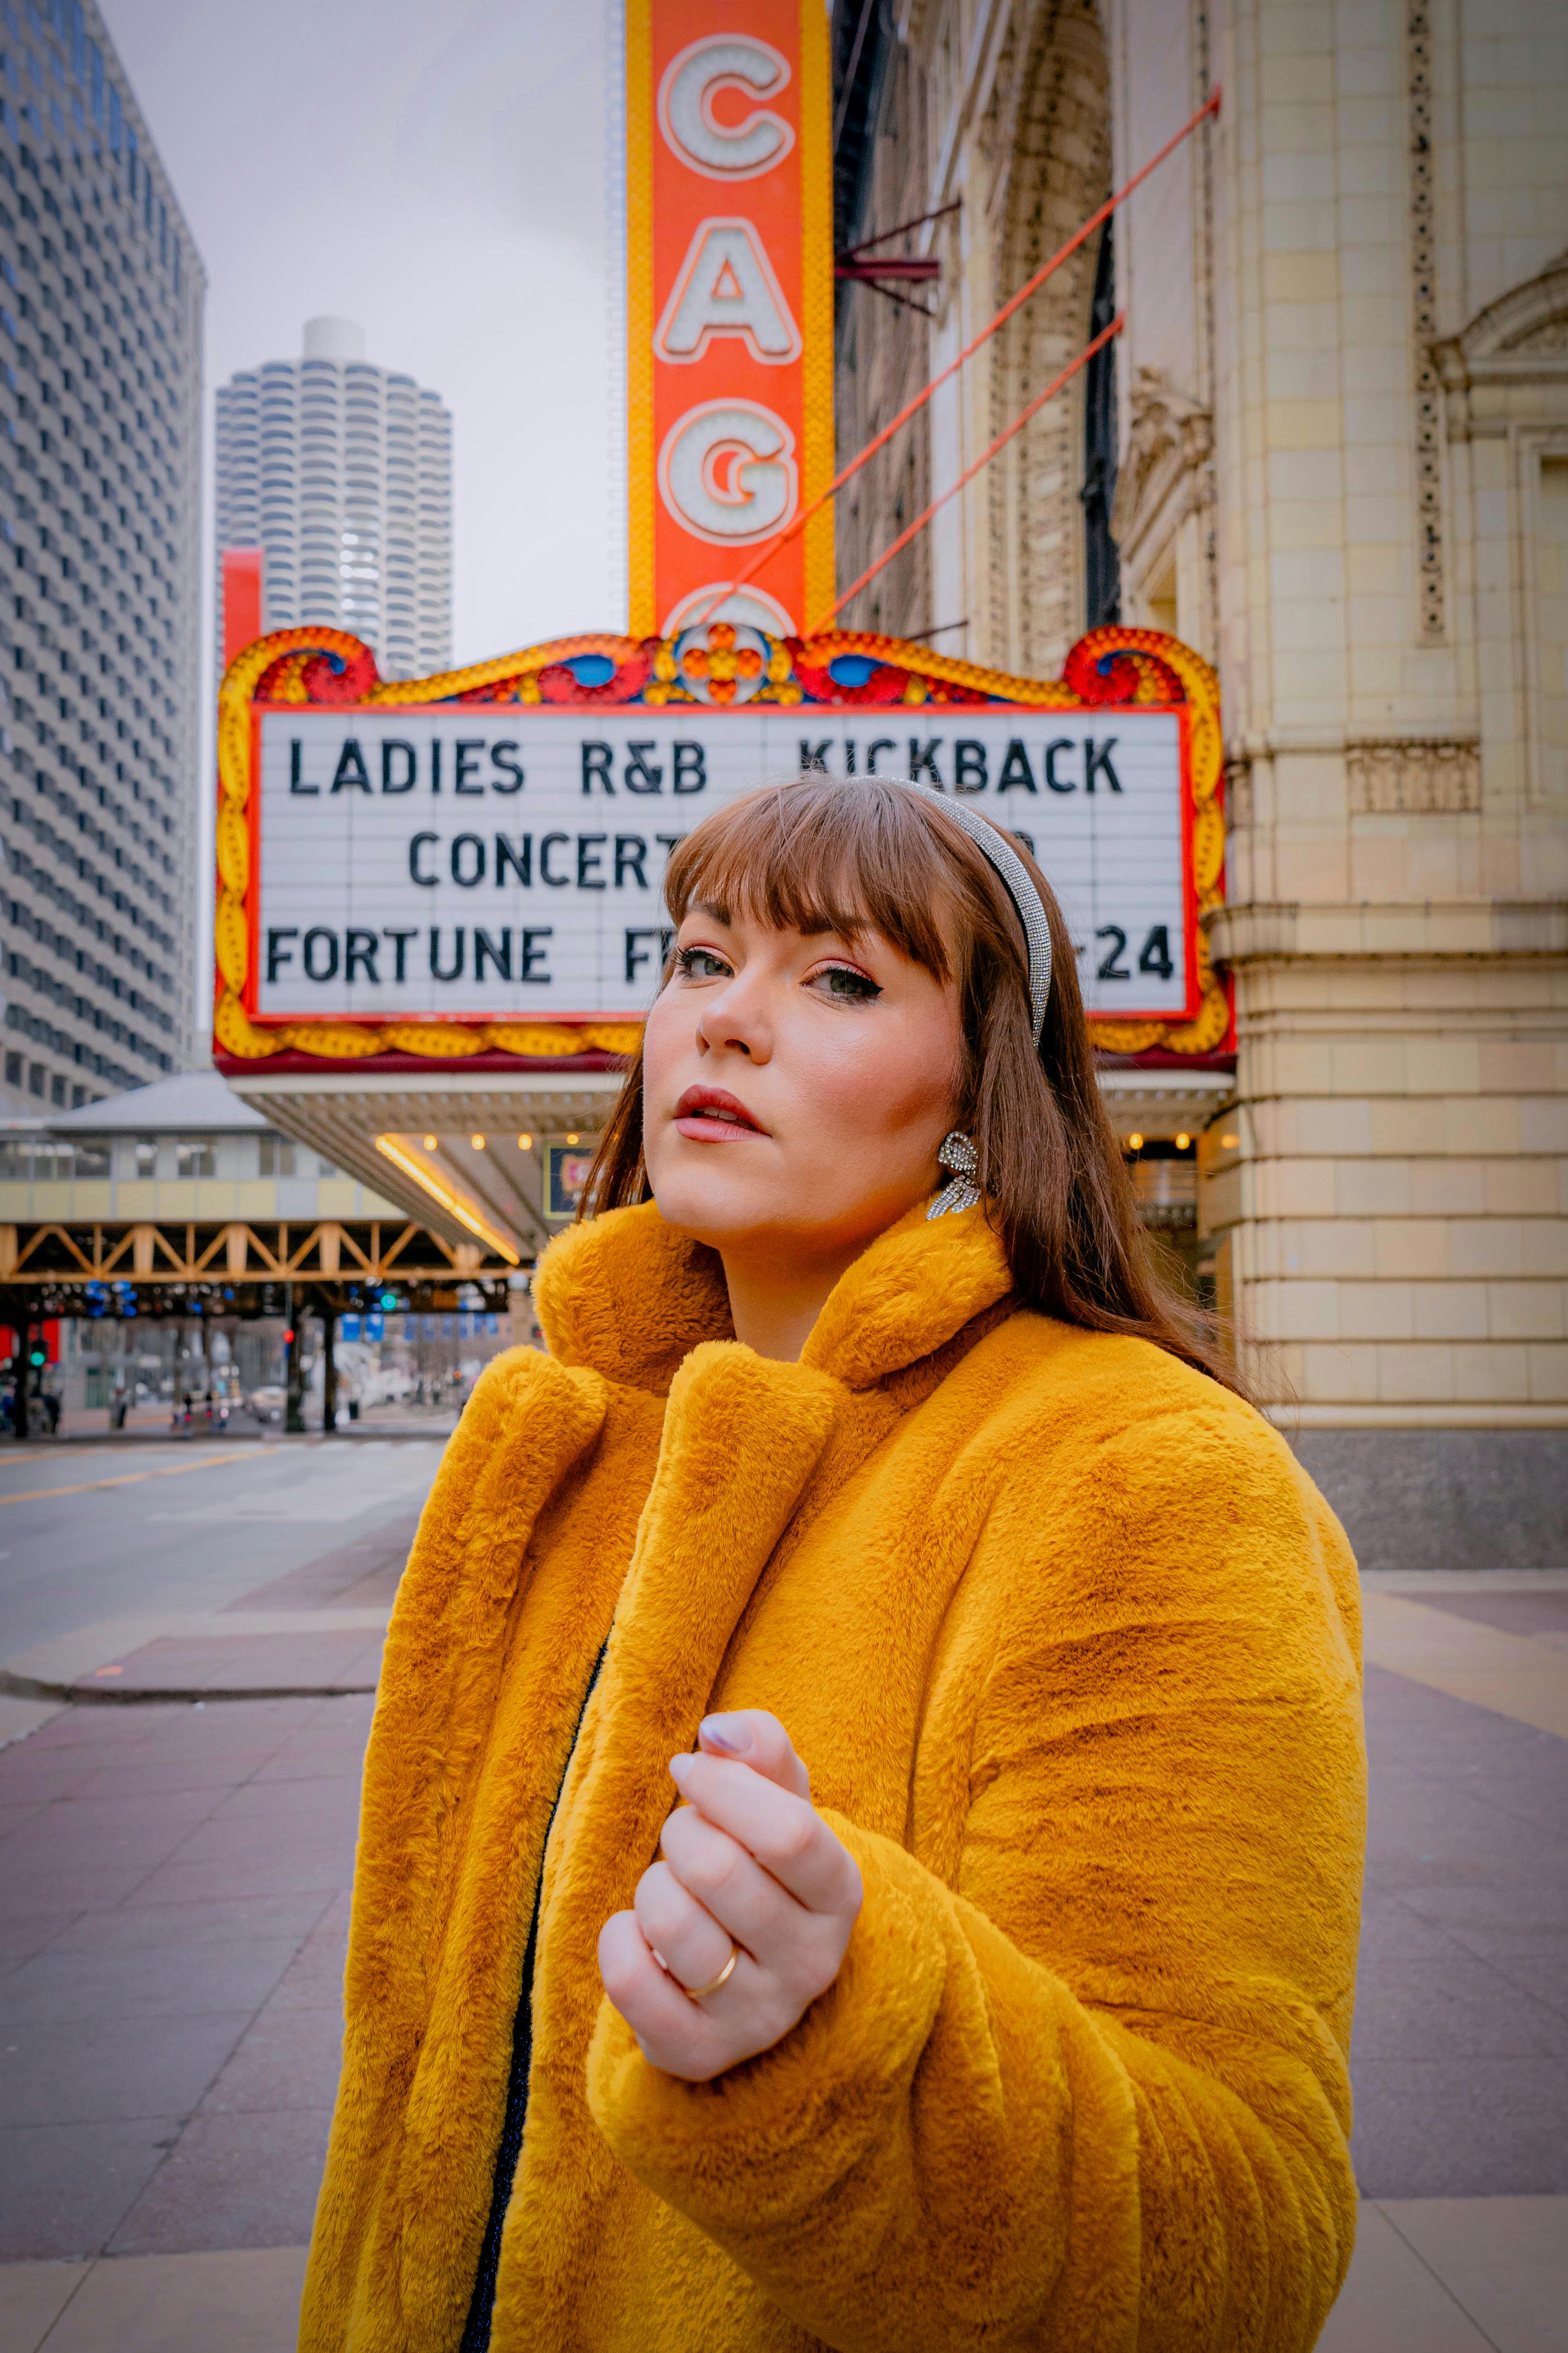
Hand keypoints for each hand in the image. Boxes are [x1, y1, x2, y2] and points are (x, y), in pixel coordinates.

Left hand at [598, 1709, 863, 2081]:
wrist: (747, 1967)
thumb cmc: (759, 1863)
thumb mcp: (776, 1799)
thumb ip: (759, 1747)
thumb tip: (716, 1732)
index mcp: (841, 1893)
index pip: (790, 1834)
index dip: (722, 1788)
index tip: (689, 1771)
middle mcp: (810, 1964)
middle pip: (719, 1872)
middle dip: (681, 1835)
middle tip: (684, 1838)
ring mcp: (756, 2018)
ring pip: (671, 1926)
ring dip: (653, 1887)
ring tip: (673, 1892)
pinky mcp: (697, 2053)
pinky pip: (630, 1981)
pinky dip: (619, 1938)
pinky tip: (641, 1935)